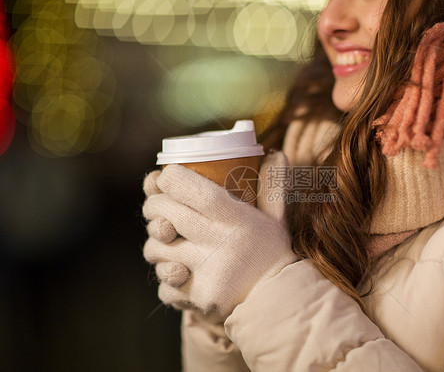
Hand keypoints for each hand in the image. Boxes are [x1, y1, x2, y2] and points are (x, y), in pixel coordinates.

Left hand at [142, 152, 296, 320]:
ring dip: (155, 242)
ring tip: (166, 239)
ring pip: (156, 249)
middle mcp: (219, 244)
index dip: (171, 179)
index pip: (196, 191)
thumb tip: (274, 152)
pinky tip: (177, 271)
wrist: (278, 301)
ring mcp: (206, 274)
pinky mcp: (197, 298)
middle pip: (168, 215)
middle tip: (157, 203)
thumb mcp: (275, 218)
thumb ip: (272, 186)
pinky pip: (163, 285)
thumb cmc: (272, 254)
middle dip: (154, 205)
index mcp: (237, 220)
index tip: (164, 176)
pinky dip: (166, 277)